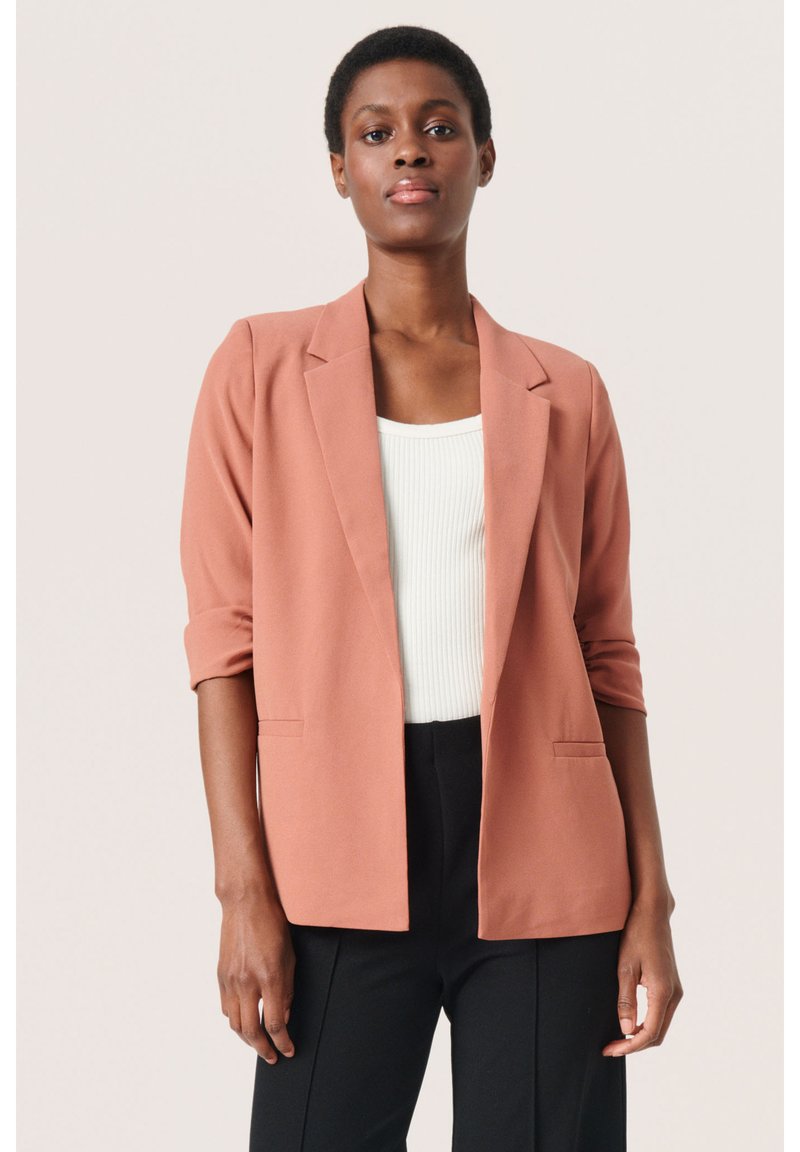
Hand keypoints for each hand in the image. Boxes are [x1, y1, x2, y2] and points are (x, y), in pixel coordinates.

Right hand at [217, 893, 296, 1063]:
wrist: (246, 903)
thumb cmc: (273, 925)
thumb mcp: (290, 957)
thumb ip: (287, 990)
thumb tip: (284, 1017)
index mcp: (270, 977)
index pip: (276, 1023)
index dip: (284, 1042)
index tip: (289, 1050)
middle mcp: (247, 982)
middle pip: (251, 1031)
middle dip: (263, 1050)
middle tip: (273, 1057)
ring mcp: (230, 980)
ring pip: (235, 1024)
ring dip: (247, 1039)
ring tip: (259, 1043)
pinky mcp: (220, 975)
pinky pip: (226, 1007)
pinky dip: (235, 1020)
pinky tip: (245, 1021)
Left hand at [602, 900, 682, 1056]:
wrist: (653, 913)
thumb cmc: (636, 935)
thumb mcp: (625, 967)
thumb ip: (626, 1000)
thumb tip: (626, 1030)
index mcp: (662, 991)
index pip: (649, 1033)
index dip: (629, 1046)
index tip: (610, 1050)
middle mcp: (674, 994)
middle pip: (657, 1034)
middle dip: (634, 1045)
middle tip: (610, 1048)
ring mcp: (675, 990)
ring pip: (660, 1026)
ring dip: (641, 1036)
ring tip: (617, 1038)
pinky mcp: (671, 986)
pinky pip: (661, 1014)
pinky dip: (647, 1024)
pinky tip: (630, 1023)